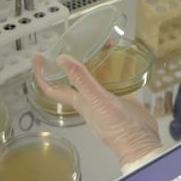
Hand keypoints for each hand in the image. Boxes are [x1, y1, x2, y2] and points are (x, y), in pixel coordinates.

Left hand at [32, 53, 161, 165]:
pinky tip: (122, 59)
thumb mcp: (96, 100)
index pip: (52, 88)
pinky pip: (116, 79)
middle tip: (76, 41)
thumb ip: (81, 80)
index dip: (42, 74)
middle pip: (74, 77)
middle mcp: (90, 99)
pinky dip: (116, 67)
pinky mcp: (123, 97)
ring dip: (96, 60)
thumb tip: (62, 59)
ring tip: (101, 43)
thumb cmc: (116, 126)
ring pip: (95, 76)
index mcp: (79, 101)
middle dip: (73, 60)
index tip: (39, 57)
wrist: (141, 140)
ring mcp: (107, 98)